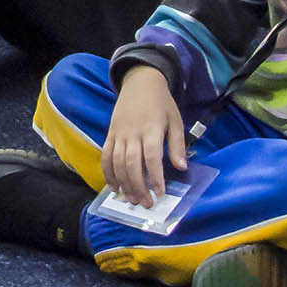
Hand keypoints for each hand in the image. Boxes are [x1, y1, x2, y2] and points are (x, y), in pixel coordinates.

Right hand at [103, 64, 188, 207]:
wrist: (140, 82)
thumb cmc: (161, 103)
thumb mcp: (175, 120)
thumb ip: (177, 145)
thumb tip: (181, 168)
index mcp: (151, 128)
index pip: (151, 158)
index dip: (156, 177)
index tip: (160, 193)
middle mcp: (132, 133)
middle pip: (132, 164)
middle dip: (139, 187)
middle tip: (147, 204)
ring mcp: (118, 133)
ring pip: (117, 163)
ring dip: (124, 184)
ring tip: (132, 200)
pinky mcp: (110, 134)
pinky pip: (106, 156)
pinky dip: (108, 173)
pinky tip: (115, 187)